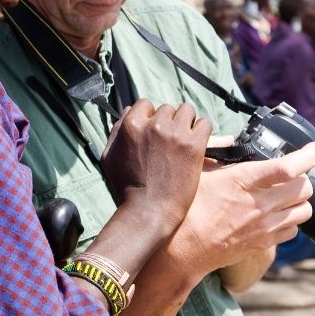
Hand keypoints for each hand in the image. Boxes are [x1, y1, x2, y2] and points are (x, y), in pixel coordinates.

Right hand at [101, 100, 211, 234]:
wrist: (148, 211)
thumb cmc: (126, 188)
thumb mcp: (109, 156)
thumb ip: (116, 131)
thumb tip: (128, 111)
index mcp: (131, 125)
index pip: (145, 104)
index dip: (149, 117)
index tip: (153, 131)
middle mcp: (153, 124)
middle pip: (167, 108)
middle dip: (168, 121)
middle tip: (169, 141)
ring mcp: (175, 134)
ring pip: (187, 110)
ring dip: (186, 123)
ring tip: (183, 140)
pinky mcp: (194, 145)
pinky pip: (205, 123)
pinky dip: (202, 132)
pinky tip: (196, 145)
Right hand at [168, 142, 314, 281]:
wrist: (184, 248)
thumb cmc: (188, 208)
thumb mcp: (198, 172)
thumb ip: (216, 152)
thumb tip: (230, 141)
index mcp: (242, 181)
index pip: (287, 168)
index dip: (307, 155)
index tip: (313, 149)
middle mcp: (258, 205)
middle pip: (303, 188)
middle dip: (303, 177)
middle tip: (295, 173)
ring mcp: (263, 226)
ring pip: (304, 211)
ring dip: (300, 199)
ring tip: (288, 194)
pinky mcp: (263, 244)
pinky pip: (293, 231)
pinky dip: (292, 220)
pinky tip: (279, 215)